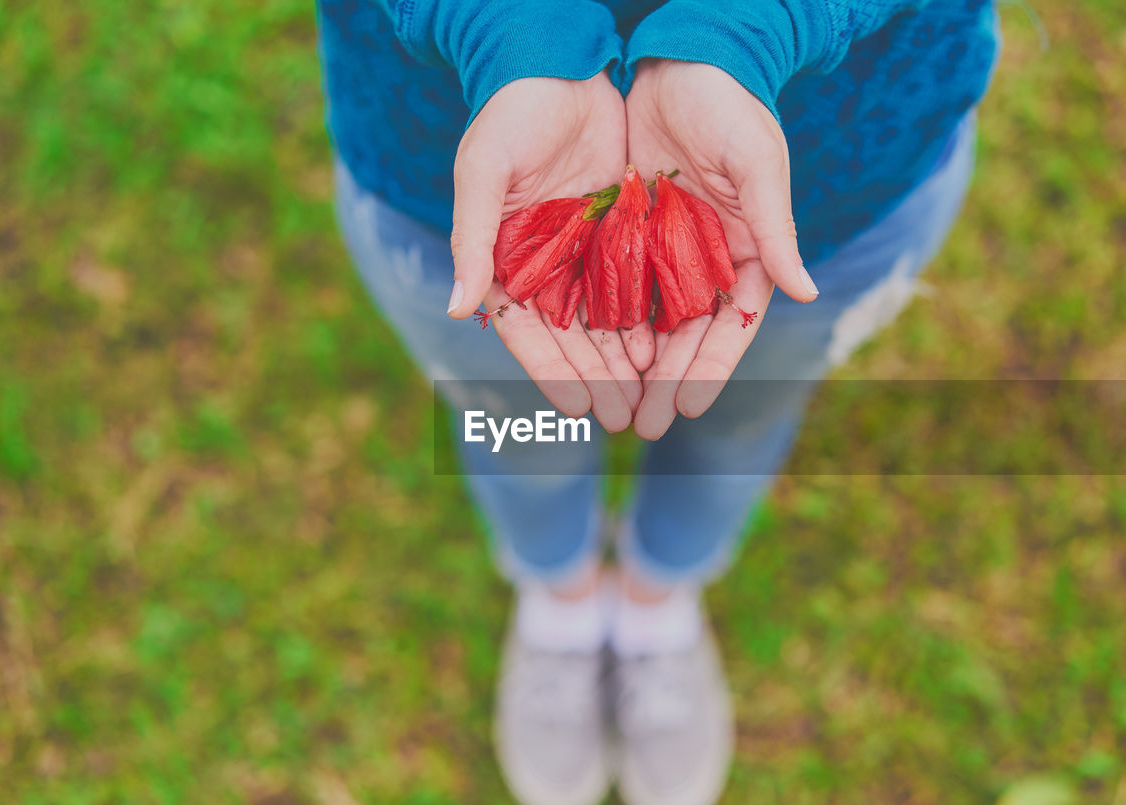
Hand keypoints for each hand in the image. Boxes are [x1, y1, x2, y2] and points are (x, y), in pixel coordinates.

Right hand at [449, 73, 654, 432]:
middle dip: (598, 381)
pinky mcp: (619, 234)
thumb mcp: (484, 171)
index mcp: (503, 261)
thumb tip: (456, 306)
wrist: (556, 64)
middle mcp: (544, 267)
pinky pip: (636, 287)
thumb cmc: (509, 115)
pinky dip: (650, 320)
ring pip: (607, 322)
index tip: (578, 408)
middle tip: (623, 420)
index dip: (551, 373)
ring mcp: (583, 253)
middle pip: (573, 340)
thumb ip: (472, 239)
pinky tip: (669, 350)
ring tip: (650, 399)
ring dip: (627, 362)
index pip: (526, 332)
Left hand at [626, 60, 817, 439]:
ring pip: (651, 321)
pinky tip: (592, 356)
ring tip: (616, 408)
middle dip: (667, 383)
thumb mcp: (757, 164)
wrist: (685, 54)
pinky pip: (620, 287)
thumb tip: (807, 292)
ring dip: (635, 365)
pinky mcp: (633, 231)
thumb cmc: (731, 104)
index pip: (731, 323)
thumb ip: (776, 230)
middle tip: (644, 428)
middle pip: (688, 335)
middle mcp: (710, 257)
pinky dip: (609, 322)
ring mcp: (670, 247)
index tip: (688, 407)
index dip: (711, 367)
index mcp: (748, 248)